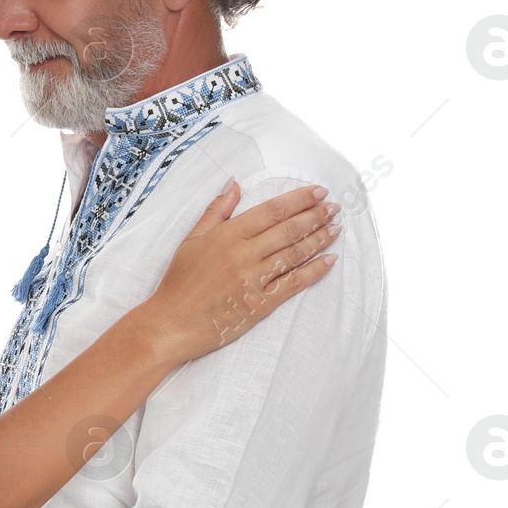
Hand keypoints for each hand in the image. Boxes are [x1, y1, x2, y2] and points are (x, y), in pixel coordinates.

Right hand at [150, 179, 339, 355]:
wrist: (170, 323)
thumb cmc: (178, 281)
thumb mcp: (192, 239)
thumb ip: (216, 211)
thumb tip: (235, 184)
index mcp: (227, 234)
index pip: (273, 210)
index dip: (300, 199)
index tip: (319, 192)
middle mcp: (243, 254)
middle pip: (289, 229)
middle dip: (317, 216)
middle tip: (335, 207)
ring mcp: (253, 279)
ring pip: (295, 253)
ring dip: (320, 239)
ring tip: (336, 228)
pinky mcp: (260, 303)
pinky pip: (294, 283)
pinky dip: (315, 271)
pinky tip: (329, 260)